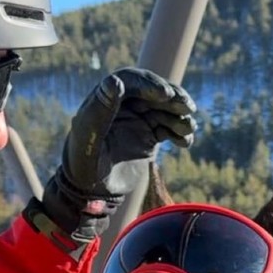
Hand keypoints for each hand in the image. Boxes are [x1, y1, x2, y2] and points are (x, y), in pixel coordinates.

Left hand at [38, 68, 196, 244]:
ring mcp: (136, 120)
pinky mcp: (148, 136)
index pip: (130, 81)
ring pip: (164, 110)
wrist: (91, 193)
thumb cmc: (83, 166)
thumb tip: (115, 80)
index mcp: (104, 100)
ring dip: (180, 116)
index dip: (150, 84)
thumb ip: (101, 111)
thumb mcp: (90, 139)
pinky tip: (186, 142)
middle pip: (152, 92)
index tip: (166, 95)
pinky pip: (169, 128)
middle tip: (188, 108)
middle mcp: (122, 107)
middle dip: (173, 98)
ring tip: (188, 128)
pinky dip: (180, 133)